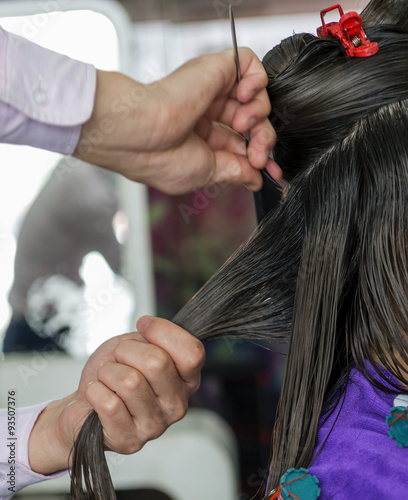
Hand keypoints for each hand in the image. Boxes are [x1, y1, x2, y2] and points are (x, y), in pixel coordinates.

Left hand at [28, 317, 204, 474]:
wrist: (83, 404)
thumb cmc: (114, 374)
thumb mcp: (137, 344)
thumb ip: (152, 336)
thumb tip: (148, 326)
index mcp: (186, 380)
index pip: (192, 351)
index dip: (163, 331)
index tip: (143, 326)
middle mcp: (177, 405)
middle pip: (157, 362)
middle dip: (126, 350)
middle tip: (118, 358)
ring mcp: (156, 426)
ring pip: (130, 382)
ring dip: (108, 371)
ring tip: (106, 378)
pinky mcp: (130, 441)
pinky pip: (109, 404)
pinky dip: (95, 391)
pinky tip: (98, 395)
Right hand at [74, 48, 279, 193]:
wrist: (142, 133)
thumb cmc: (161, 158)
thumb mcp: (206, 173)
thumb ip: (235, 172)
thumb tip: (255, 179)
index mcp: (200, 140)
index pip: (240, 146)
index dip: (259, 157)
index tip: (271, 172)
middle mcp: (207, 115)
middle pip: (252, 124)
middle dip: (263, 141)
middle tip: (258, 156)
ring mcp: (211, 91)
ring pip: (255, 97)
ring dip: (259, 114)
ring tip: (242, 124)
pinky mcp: (214, 69)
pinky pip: (248, 63)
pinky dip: (258, 79)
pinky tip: (246, 95)